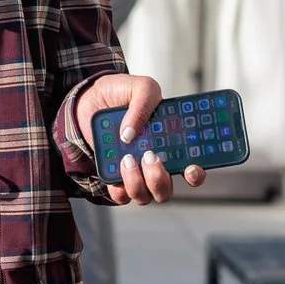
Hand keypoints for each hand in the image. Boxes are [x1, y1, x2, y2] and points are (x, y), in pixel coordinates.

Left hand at [72, 73, 205, 203]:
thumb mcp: (139, 87)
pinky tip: (116, 164)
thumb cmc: (120, 95)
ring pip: (144, 196)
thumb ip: (144, 102)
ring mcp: (134, 174)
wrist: (88, 99)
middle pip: (166, 190)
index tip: (191, 168)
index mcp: (169, 145)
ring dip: (138, 182)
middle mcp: (154, 164)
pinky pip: (120, 195)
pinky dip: (118, 185)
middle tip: (151, 156)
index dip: (195, 174)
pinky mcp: (113, 178)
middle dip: (160, 179)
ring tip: (128, 157)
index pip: (191, 169)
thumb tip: (131, 134)